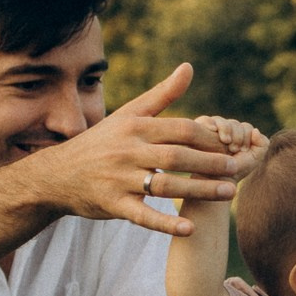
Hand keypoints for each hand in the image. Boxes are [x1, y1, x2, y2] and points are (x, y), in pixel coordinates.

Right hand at [19, 63, 248, 235]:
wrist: (57, 175)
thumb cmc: (102, 141)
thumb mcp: (129, 114)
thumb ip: (162, 94)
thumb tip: (189, 67)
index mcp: (135, 127)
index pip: (180, 129)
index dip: (209, 138)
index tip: (232, 145)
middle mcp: (127, 151)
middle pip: (177, 157)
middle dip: (211, 163)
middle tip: (239, 169)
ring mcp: (118, 179)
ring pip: (165, 186)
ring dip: (199, 191)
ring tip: (229, 194)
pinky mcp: (112, 205)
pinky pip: (143, 216)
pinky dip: (166, 223)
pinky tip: (190, 229)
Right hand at [178, 116, 268, 191]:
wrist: (211, 182)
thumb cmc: (232, 171)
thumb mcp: (253, 160)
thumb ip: (262, 144)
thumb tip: (256, 131)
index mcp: (238, 136)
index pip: (246, 128)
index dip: (247, 138)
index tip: (242, 151)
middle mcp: (225, 131)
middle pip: (235, 123)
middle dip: (238, 136)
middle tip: (234, 149)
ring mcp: (211, 130)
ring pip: (222, 121)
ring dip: (227, 130)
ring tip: (226, 142)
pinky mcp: (198, 130)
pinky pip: (206, 120)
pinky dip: (212, 124)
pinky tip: (214, 132)